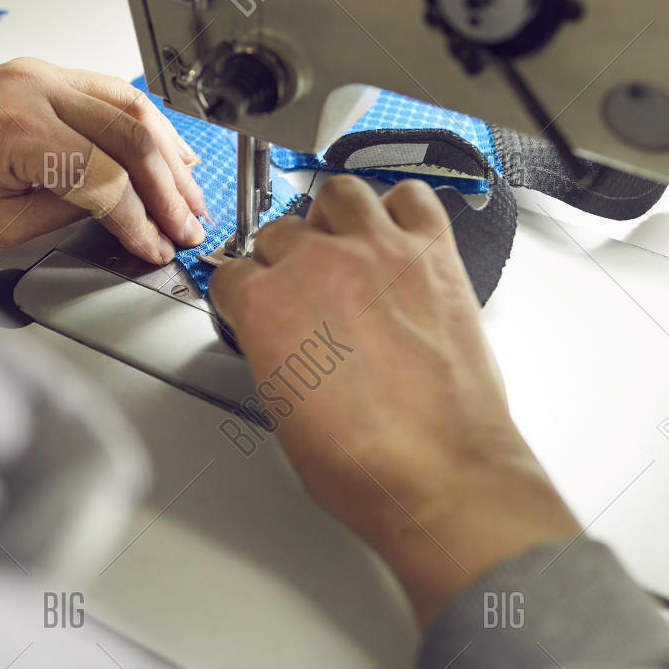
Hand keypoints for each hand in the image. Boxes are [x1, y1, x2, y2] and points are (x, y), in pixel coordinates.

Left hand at [0, 59, 207, 263]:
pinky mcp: (36, 73)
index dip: (142, 220)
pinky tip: (162, 149)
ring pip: (130, 105)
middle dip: (170, 186)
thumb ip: (69, 213)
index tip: (156, 247)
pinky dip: (141, 124)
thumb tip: (123, 216)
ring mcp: (37, 73)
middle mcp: (33, 88)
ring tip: (190, 192)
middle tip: (189, 224)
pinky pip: (106, 92)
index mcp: (20, 128)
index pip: (109, 178)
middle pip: (131, 134)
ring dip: (167, 151)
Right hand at [209, 175, 578, 625]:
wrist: (438, 474)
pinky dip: (401, 208)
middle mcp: (316, 265)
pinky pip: (412, 197)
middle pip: (279, 232)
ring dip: (333, 216)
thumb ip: (271, 353)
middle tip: (300, 287)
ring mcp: (377, 252)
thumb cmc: (365, 463)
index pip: (231, 274)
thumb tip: (281, 342)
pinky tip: (397, 233)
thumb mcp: (281, 412)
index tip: (251, 302)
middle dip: (283, 259)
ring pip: (338, 194)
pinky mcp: (432, 254)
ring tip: (342, 244)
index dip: (240, 293)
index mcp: (265, 305)